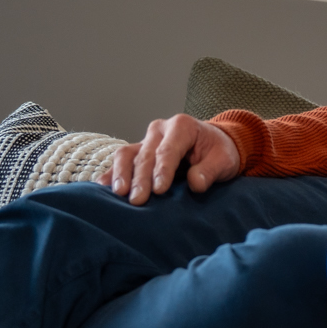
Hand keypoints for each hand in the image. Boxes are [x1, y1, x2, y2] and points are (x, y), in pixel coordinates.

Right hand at [104, 115, 242, 204]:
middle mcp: (160, 130)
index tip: (159, 190)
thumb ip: (210, 170)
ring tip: (119, 194)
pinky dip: (112, 173)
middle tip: (137, 200)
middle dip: (140, 178)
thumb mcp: (224, 160)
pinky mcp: (138, 151)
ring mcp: (146, 140)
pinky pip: (121, 160)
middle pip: (145, 154)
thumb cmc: (219, 152)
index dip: (162, 170)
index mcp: (181, 126)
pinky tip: (102, 187)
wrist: (213, 145)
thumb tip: (195, 184)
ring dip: (121, 175)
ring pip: (127, 154)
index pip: (168, 150)